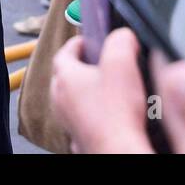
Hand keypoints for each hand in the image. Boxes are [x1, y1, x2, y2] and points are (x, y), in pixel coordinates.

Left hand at [50, 30, 152, 153]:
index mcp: (66, 77)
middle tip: (100, 61)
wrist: (116, 148)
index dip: (77, 42)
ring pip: (71, 97)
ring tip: (107, 86)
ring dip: (85, 89)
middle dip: (81, 65)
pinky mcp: (78, 134)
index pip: (63, 52)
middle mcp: (60, 99)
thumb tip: (123, 36)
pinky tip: (109, 111)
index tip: (88, 39)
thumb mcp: (122, 62)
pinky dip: (91, 110)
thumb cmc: (115, 113)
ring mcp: (68, 119)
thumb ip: (121, 39)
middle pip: (65, 75)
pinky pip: (81, 116)